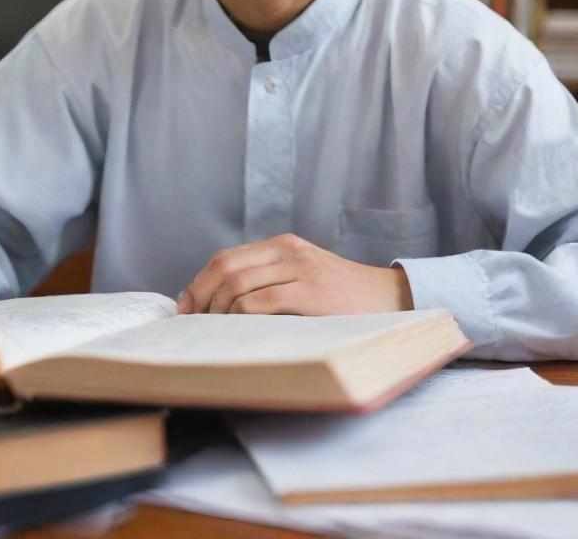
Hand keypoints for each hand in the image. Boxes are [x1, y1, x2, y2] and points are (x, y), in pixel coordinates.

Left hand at [176, 233, 413, 315]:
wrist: (392, 300)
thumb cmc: (345, 298)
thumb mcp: (306, 276)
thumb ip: (272, 280)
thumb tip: (224, 306)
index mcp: (283, 246)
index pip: (227, 258)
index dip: (199, 282)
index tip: (185, 307)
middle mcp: (288, 251)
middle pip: (225, 267)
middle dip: (199, 295)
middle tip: (188, 321)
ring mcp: (299, 270)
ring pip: (237, 284)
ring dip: (215, 310)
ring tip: (211, 331)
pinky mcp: (309, 293)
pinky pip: (259, 302)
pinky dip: (238, 317)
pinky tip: (234, 332)